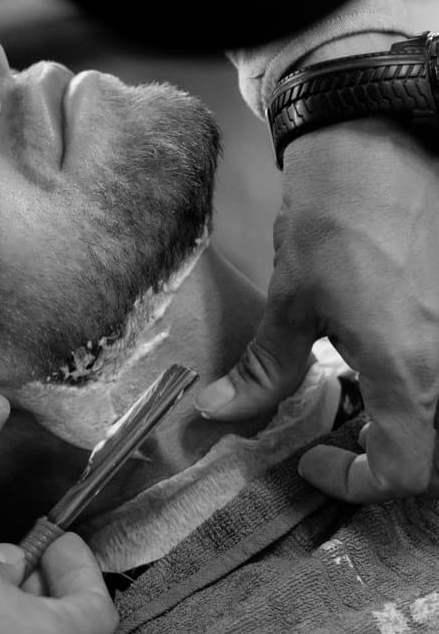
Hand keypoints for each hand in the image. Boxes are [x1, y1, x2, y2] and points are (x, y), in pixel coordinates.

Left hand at [195, 115, 438, 502]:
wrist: (378, 151)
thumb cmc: (334, 225)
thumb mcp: (291, 306)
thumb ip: (263, 372)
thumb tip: (216, 413)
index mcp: (411, 371)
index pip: (405, 470)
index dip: (354, 482)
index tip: (310, 459)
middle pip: (435, 452)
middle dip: (387, 458)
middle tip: (341, 437)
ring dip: (406, 426)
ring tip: (360, 403)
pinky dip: (417, 389)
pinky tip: (382, 364)